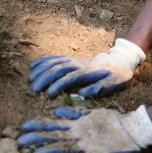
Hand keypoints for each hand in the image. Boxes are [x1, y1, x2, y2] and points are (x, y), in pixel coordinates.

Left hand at [17, 105, 151, 152]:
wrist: (133, 130)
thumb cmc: (113, 121)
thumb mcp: (92, 112)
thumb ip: (74, 113)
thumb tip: (57, 112)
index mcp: (77, 124)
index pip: (53, 125)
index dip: (37, 126)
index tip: (23, 127)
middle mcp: (78, 135)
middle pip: (53, 136)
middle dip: (35, 139)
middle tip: (19, 142)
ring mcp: (85, 146)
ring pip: (63, 149)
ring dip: (47, 152)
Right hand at [28, 38, 144, 96]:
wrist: (121, 61)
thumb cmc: (117, 76)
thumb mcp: (114, 84)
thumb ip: (99, 88)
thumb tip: (83, 94)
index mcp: (87, 72)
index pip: (68, 78)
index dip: (58, 85)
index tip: (48, 94)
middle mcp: (78, 64)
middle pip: (57, 68)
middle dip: (44, 78)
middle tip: (33, 88)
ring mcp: (74, 60)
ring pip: (53, 62)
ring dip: (40, 69)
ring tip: (29, 78)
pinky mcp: (71, 59)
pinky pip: (54, 58)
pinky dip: (43, 61)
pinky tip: (33, 65)